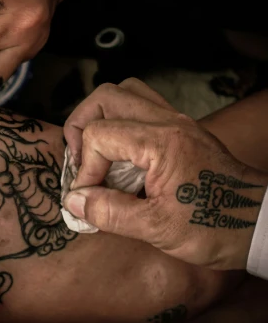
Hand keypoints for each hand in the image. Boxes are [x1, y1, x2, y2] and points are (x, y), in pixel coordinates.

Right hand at [62, 78, 267, 269]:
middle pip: (107, 97)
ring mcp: (178, 122)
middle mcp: (170, 122)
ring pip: (126, 93)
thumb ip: (109, 212)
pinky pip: (142, 107)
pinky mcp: (182, 130)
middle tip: (81, 161)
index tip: (88, 196)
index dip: (84, 167)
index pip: (99, 134)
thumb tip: (74, 201)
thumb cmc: (216, 228)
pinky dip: (121, 124)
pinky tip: (121, 157)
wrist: (259, 224)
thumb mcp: (157, 229)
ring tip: (96, 152)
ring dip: (101, 118)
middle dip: (82, 126)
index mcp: (162, 142)